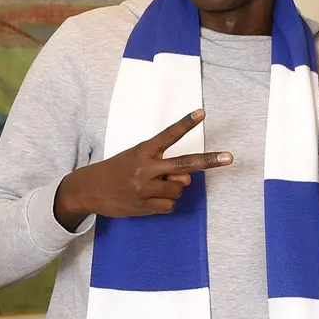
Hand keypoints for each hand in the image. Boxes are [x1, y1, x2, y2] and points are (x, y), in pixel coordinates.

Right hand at [54, 109, 232, 230]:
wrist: (89, 190)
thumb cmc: (116, 170)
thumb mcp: (135, 158)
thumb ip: (162, 165)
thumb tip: (185, 179)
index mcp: (143, 151)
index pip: (169, 135)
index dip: (186, 123)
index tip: (202, 113)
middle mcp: (146, 168)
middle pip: (185, 165)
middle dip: (209, 161)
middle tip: (229, 157)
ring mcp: (145, 188)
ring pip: (179, 189)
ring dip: (173, 188)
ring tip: (152, 187)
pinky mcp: (144, 206)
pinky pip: (170, 205)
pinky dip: (165, 203)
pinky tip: (149, 199)